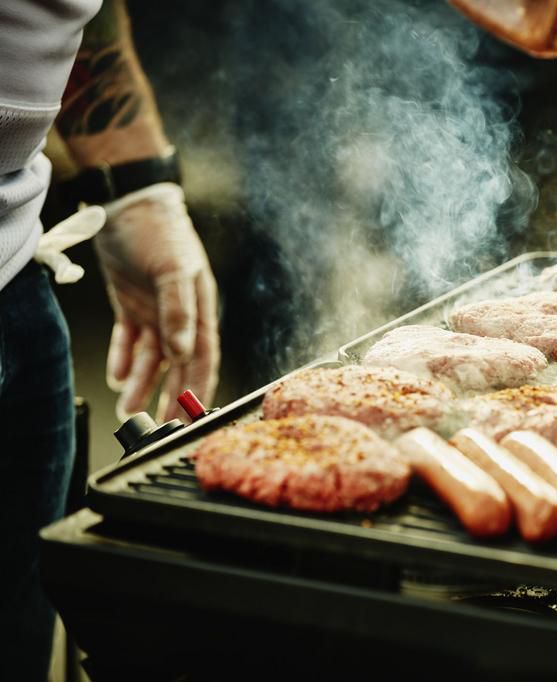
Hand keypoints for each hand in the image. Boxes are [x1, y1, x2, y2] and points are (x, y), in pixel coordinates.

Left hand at [95, 182, 218, 421]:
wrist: (128, 204)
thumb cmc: (161, 232)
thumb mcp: (174, 269)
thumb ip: (179, 312)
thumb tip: (181, 353)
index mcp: (200, 308)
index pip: (203, 357)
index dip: (199, 387)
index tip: (194, 414)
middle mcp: (181, 315)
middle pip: (178, 365)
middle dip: (171, 396)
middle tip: (160, 427)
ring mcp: (156, 311)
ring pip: (152, 358)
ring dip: (143, 384)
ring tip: (130, 409)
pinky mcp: (132, 304)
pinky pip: (129, 340)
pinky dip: (124, 359)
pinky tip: (118, 378)